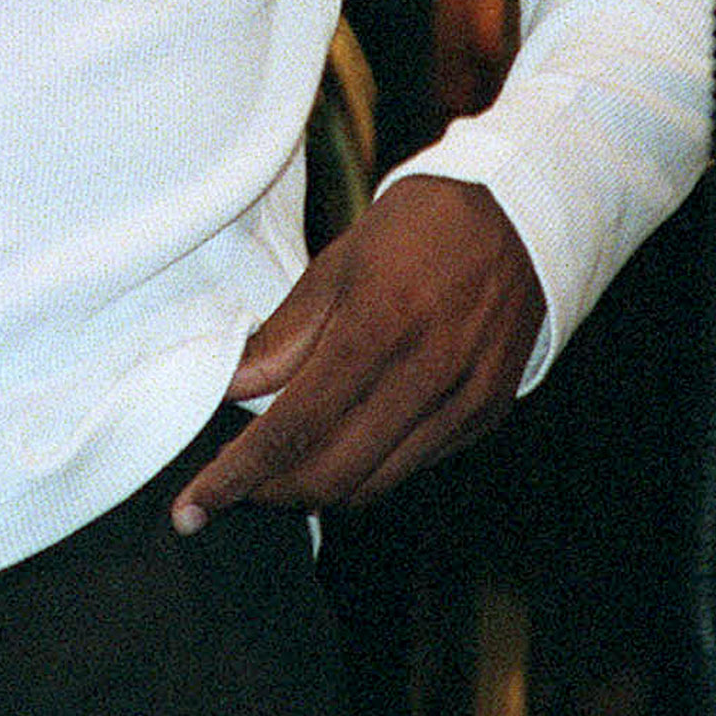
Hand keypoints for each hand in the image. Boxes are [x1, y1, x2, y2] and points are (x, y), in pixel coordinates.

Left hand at [170, 175, 545, 532]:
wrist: (519, 210)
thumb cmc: (417, 227)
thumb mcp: (337, 264)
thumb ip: (284, 337)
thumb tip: (229, 390)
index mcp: (376, 329)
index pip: (292, 430)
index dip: (237, 475)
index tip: (196, 505)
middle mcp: (425, 376)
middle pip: (332, 476)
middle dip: (271, 494)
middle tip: (233, 488)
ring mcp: (463, 402)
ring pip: (374, 484)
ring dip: (319, 490)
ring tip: (280, 470)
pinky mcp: (486, 415)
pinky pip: (413, 465)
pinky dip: (368, 467)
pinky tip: (344, 443)